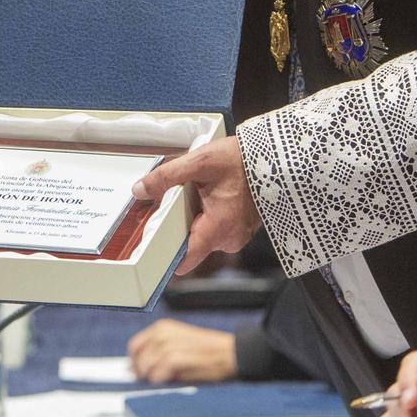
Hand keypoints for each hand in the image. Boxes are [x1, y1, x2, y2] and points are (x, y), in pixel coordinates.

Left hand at [127, 319, 239, 382]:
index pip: (135, 345)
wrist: (231, 352)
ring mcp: (168, 345)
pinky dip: (160, 380)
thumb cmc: (208, 352)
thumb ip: (158, 352)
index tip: (136, 372)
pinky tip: (170, 380)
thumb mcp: (180, 343)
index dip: (134, 361)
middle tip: (148, 380)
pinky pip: (157, 374)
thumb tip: (137, 368)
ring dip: (151, 377)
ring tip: (165, 380)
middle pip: (138, 357)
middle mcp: (163, 333)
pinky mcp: (175, 358)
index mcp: (163, 327)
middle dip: (140, 371)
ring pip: (146, 366)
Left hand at [129, 136, 258, 271]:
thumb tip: (140, 190)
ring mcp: (238, 235)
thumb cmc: (241, 160)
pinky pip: (217, 228)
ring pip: (204, 235)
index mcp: (218, 229)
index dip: (166, 255)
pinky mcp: (242, 228)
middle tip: (172, 202)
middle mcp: (230, 239)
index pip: (186, 260)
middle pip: (191, 244)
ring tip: (193, 194)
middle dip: (178, 225)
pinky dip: (208, 215)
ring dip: (194, 218)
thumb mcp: (200, 162)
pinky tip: (207, 195)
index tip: (150, 247)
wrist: (276, 156)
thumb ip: (167, 176)